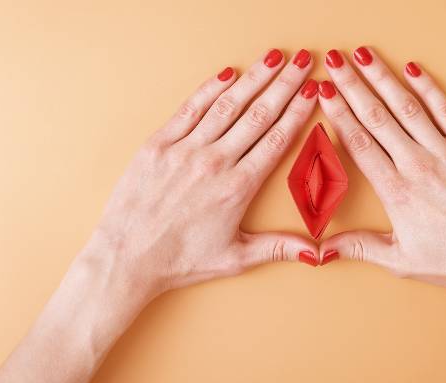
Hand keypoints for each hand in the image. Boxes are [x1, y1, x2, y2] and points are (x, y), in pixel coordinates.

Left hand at [83, 48, 319, 302]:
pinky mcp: (158, 145)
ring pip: (227, 105)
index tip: (313, 92)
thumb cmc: (180, 261)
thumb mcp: (236, 258)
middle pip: (258, 114)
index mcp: (238, 188)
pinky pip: (190, 109)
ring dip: (254, 78)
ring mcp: (184, 150)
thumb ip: (280, 248)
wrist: (127, 258)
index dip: (297, 112)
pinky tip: (228, 74)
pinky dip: (210, 89)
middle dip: (285, 84)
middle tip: (303, 62)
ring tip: (274, 58)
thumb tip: (318, 253)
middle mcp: (214, 163)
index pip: (276, 139)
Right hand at [317, 47, 445, 300]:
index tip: (324, 93)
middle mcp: (418, 165)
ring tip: (364, 56)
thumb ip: (359, 247)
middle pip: (377, 117)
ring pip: (407, 107)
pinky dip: (429, 88)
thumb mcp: (401, 261)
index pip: (359, 143)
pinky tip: (413, 70)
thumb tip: (321, 249)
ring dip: (383, 78)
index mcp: (397, 191)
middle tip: (334, 60)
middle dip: (352, 85)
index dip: (338, 114)